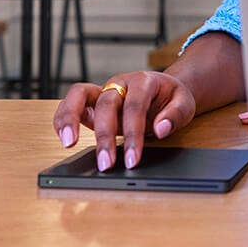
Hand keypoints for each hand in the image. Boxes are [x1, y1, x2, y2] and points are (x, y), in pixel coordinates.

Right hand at [52, 70, 196, 171]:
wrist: (164, 90)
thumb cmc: (171, 98)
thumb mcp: (184, 103)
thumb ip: (175, 115)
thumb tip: (161, 129)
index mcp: (143, 81)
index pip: (134, 106)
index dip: (133, 133)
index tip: (132, 159)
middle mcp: (120, 83)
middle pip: (106, 104)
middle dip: (105, 136)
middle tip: (106, 164)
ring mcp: (103, 91)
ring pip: (78, 94)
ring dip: (70, 118)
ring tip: (67, 143)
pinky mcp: (92, 103)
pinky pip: (71, 104)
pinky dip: (63, 118)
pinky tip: (63, 138)